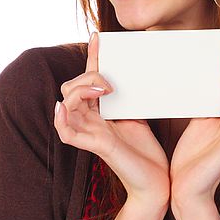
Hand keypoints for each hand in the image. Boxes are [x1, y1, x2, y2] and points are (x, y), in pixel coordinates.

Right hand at [54, 32, 169, 204]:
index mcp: (101, 112)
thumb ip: (132, 97)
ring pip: (67, 105)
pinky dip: (60, 119)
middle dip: (87, 76)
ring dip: (81, 90)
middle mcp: (91, 121)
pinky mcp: (96, 147)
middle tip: (111, 82)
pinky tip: (63, 107)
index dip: (92, 57)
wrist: (159, 182)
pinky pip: (66, 133)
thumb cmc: (149, 153)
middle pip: (71, 88)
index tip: (99, 36)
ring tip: (103, 89)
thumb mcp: (140, 116)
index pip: (88, 79)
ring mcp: (91, 134)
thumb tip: (141, 71)